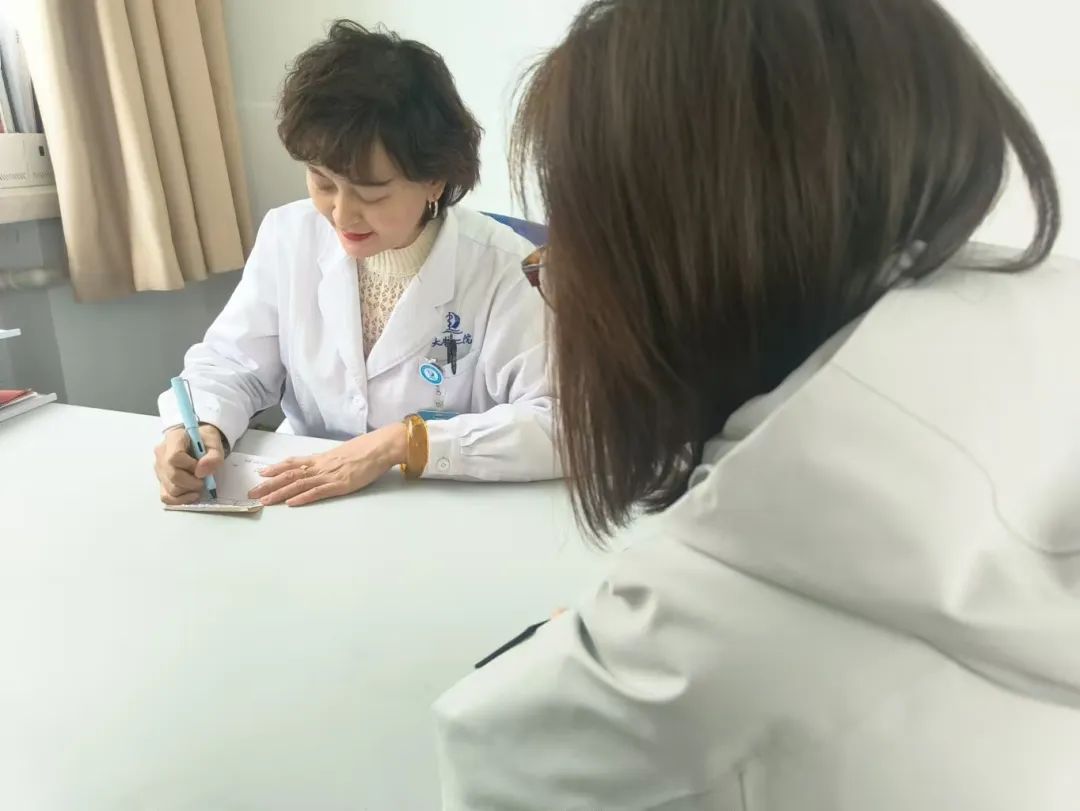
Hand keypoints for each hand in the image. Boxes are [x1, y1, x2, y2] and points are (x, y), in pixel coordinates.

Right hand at [154, 424, 225, 504]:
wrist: (199, 443)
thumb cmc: (205, 441)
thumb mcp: (214, 444)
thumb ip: (213, 457)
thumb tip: (201, 472)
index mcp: (173, 439)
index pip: (175, 457)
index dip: (191, 466)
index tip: (201, 467)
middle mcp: (162, 453)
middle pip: (173, 475)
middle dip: (192, 482)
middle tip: (204, 479)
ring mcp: (160, 468)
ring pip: (170, 488)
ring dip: (188, 491)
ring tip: (199, 483)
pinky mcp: (162, 480)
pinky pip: (166, 496)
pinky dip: (180, 500)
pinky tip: (192, 495)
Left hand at [250, 423, 407, 506]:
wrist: (379, 447)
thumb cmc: (364, 451)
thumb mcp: (341, 454)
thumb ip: (328, 461)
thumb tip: (319, 466)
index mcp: (321, 459)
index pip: (293, 463)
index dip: (276, 468)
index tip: (261, 474)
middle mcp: (320, 466)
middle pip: (289, 475)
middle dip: (269, 484)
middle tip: (252, 493)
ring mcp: (329, 475)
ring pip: (299, 485)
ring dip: (280, 493)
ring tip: (265, 501)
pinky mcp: (339, 485)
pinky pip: (318, 492)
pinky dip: (304, 498)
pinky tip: (292, 503)